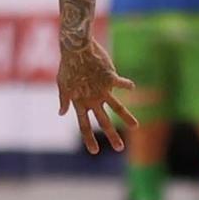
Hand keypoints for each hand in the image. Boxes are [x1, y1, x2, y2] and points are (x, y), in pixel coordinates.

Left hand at [57, 38, 136, 154]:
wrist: (76, 48)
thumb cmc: (68, 66)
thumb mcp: (62, 84)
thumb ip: (64, 100)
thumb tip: (62, 113)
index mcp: (79, 102)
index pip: (84, 125)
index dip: (88, 139)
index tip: (94, 151)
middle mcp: (92, 98)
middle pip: (103, 121)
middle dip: (112, 136)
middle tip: (119, 149)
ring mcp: (102, 89)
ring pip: (117, 107)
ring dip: (127, 117)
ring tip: (136, 127)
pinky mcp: (110, 77)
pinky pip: (121, 83)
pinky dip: (127, 85)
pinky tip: (132, 88)